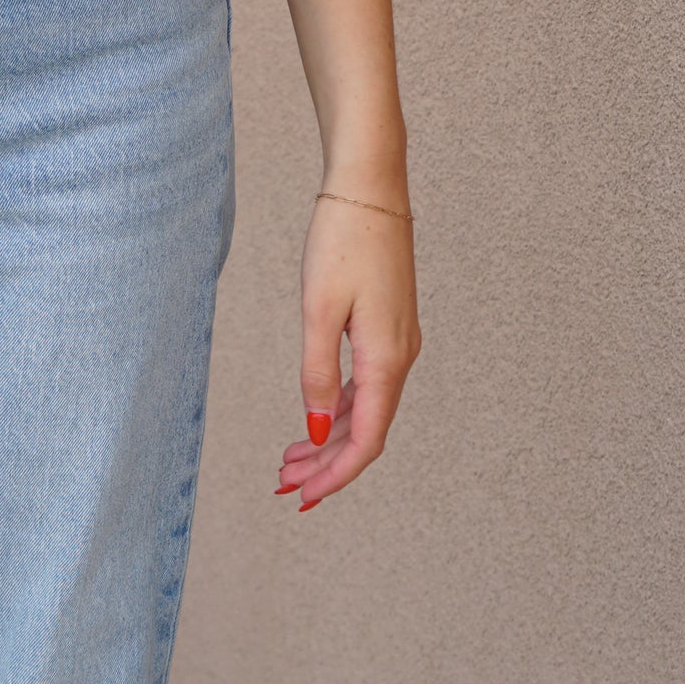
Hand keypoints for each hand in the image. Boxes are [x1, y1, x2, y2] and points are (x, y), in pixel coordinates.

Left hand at [275, 188, 419, 509]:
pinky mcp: (389, 324)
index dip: (335, 476)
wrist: (370, 186)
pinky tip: (317, 414)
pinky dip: (341, 407)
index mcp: (387, 359)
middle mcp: (401, 356)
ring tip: (290, 458)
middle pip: (367, 430)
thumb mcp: (320, 308)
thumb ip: (319, 373)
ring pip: (368, 408)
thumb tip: (319, 430)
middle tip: (283, 483)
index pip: (366, 440)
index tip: (302, 497)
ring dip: (331, 437)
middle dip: (327, 463)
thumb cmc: (344, 240)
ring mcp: (398, 340)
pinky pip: (369, 384)